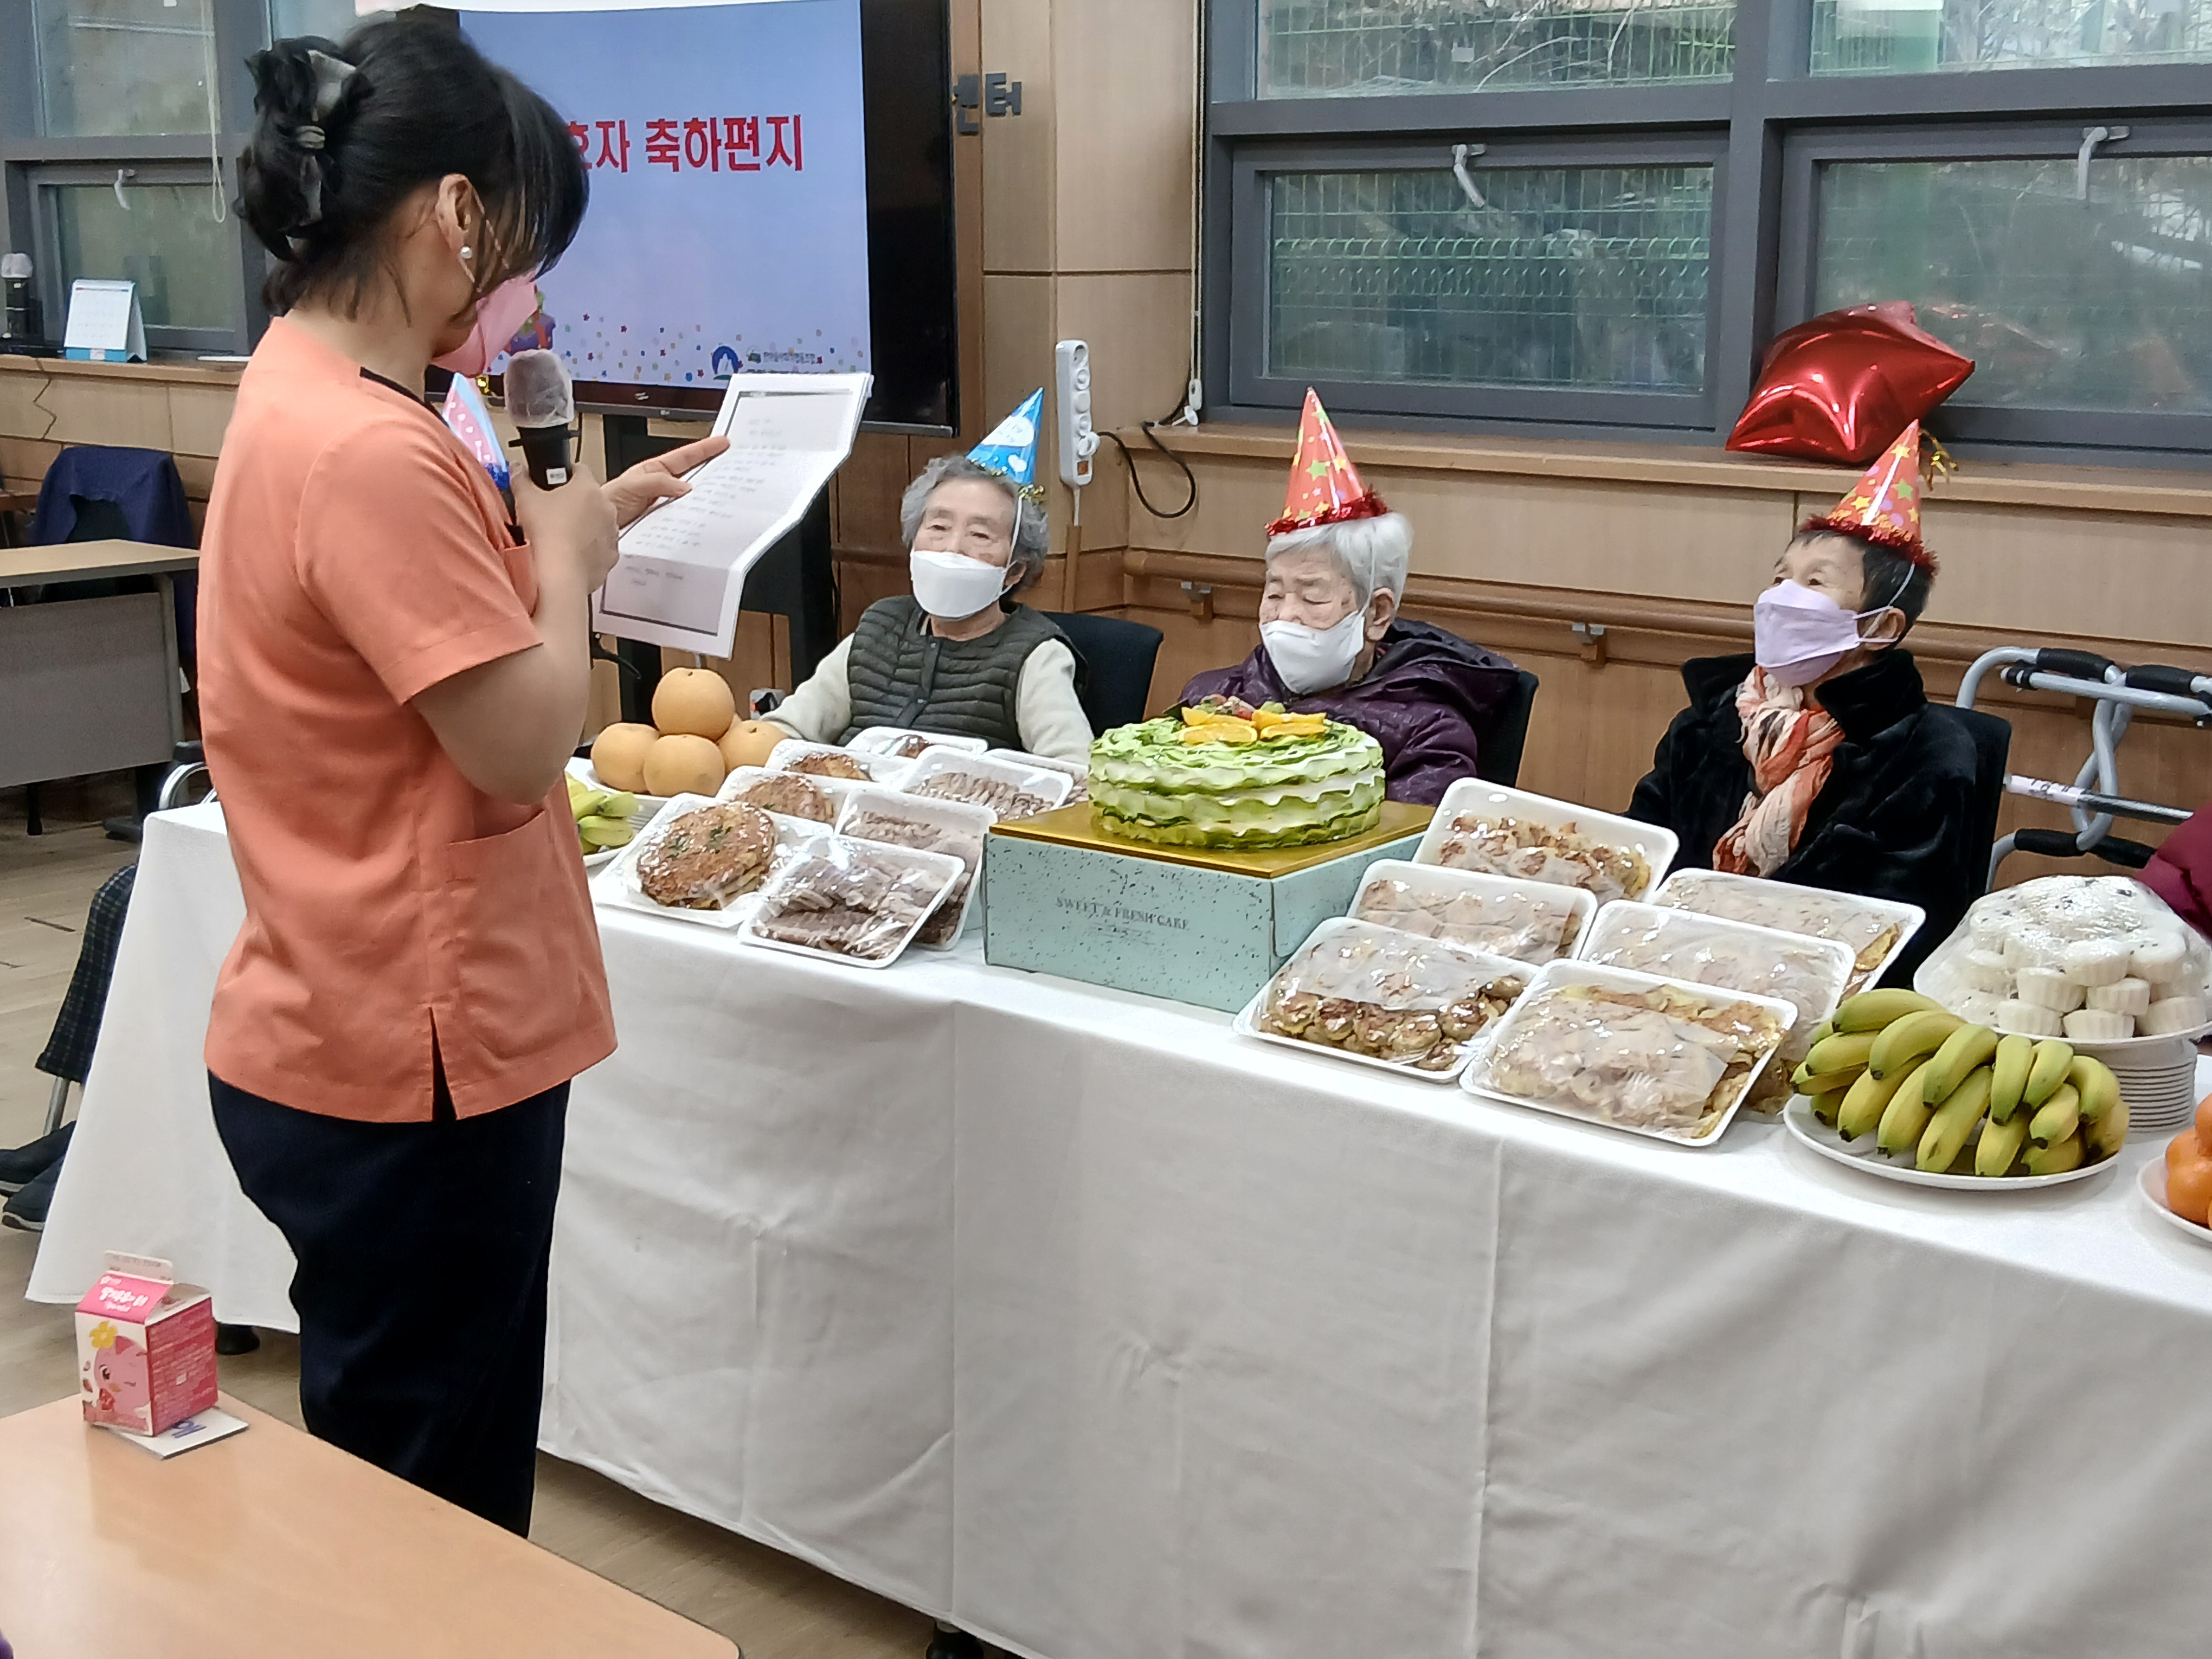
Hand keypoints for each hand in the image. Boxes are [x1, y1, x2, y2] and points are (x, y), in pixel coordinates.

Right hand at [516, 463, 620, 595]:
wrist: (561, 574)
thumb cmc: (547, 535)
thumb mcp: (526, 500)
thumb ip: (521, 479)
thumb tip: (517, 469)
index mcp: (588, 487)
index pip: (579, 469)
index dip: (564, 474)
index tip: (553, 482)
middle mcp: (606, 507)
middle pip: (589, 497)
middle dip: (573, 502)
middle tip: (552, 512)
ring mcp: (612, 532)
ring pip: (597, 522)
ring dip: (583, 525)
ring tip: (560, 535)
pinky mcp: (611, 555)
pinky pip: (600, 546)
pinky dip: (589, 547)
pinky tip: (570, 552)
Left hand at [604, 434, 731, 529]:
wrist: (597, 529)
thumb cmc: (608, 502)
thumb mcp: (631, 486)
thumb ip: (656, 483)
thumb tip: (684, 487)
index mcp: (654, 471)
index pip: (684, 457)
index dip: (704, 449)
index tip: (722, 443)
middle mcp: (662, 488)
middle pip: (692, 476)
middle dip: (711, 471)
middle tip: (731, 467)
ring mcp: (665, 505)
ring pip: (690, 499)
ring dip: (704, 498)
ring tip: (721, 495)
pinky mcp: (666, 523)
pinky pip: (684, 518)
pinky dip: (694, 518)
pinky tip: (703, 519)